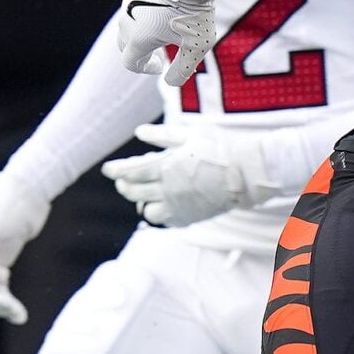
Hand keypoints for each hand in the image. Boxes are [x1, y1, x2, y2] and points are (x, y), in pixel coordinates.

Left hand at [103, 123, 268, 226]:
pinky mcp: (189, 217)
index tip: (107, 169)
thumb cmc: (219, 147)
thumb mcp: (189, 134)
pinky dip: (160, 213)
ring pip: (147, 210)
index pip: (130, 172)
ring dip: (141, 201)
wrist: (246, 172)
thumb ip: (162, 135)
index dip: (115, 170)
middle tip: (123, 179)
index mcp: (164, 167)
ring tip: (143, 193)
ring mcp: (178, 206)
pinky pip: (166, 220)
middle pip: (133, 192)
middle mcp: (167, 190)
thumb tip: (139, 132)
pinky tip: (163, 204)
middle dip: (124, 185)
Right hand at [116, 0, 219, 86]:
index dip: (145, 68)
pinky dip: (145, 10)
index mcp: (136, 39)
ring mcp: (127, 0)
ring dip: (142, 30)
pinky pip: (135, 2)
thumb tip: (170, 82)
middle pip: (125, 44)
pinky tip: (165, 6)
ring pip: (130, 22)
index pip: (130, 63)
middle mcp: (126, 20)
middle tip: (160, 51)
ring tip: (165, 27)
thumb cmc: (194, 12)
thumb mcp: (195, 47)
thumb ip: (182, 70)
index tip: (161, 65)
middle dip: (140, 51)